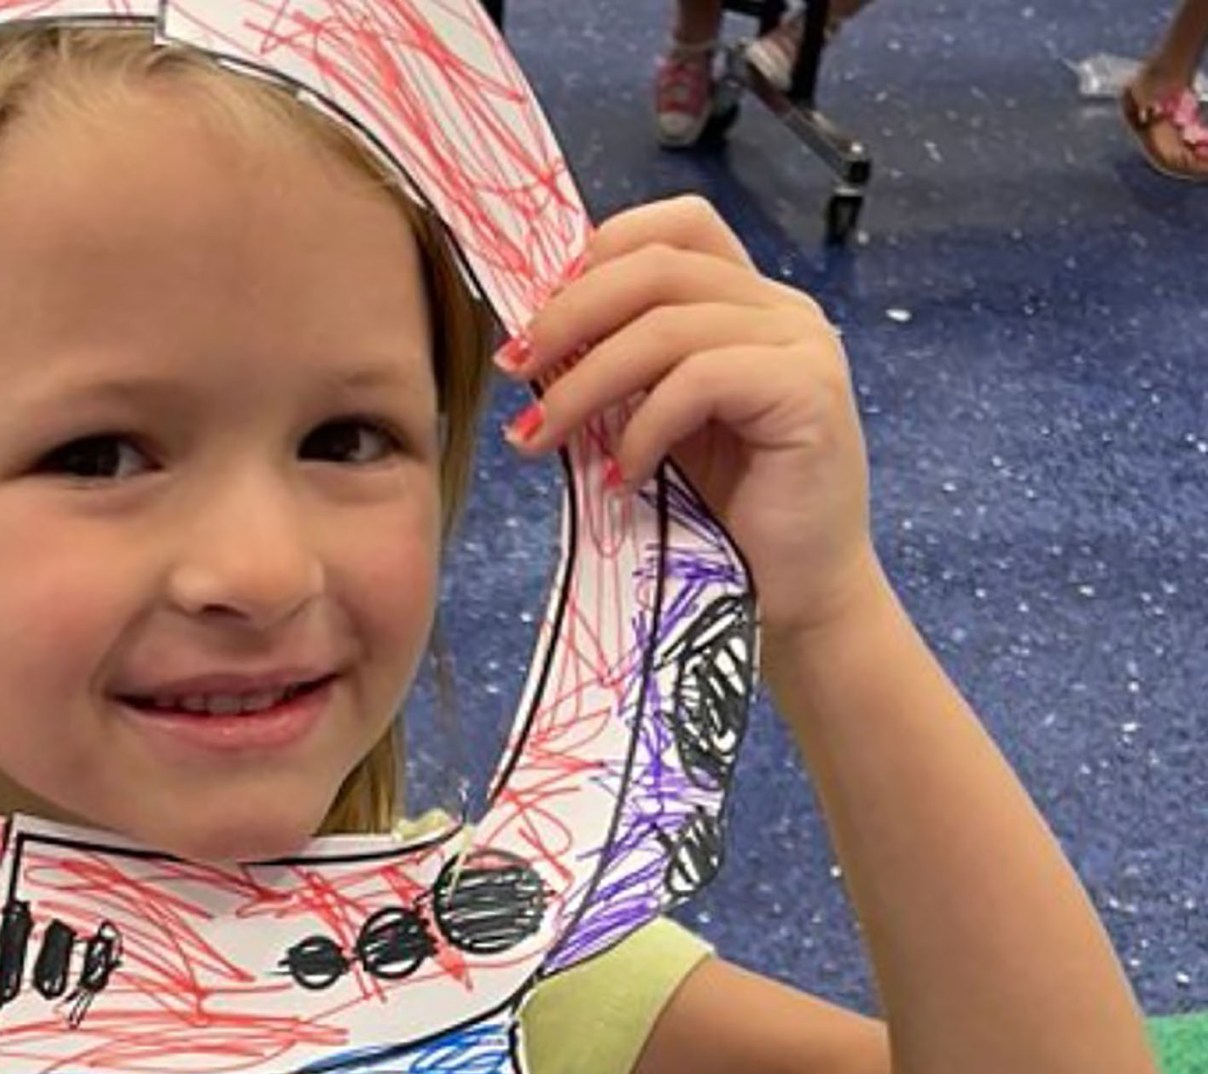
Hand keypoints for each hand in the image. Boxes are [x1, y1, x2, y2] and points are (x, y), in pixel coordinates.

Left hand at [501, 196, 876, 641]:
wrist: (800, 598)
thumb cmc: (726, 523)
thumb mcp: (655, 431)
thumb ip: (620, 376)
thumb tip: (532, 345)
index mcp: (745, 306)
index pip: (673, 229)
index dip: (595, 257)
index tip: (533, 320)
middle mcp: (780, 311)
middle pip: (657, 266)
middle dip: (567, 315)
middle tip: (513, 368)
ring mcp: (800, 346)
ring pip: (667, 323)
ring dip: (585, 382)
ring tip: (540, 438)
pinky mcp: (807, 393)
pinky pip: (700, 379)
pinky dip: (644, 426)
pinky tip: (624, 476)